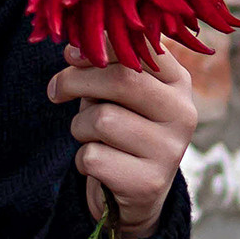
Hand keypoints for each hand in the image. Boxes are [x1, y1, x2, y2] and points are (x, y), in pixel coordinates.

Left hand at [47, 42, 196, 238]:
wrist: (134, 191)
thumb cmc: (121, 126)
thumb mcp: (114, 91)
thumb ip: (102, 66)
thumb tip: (73, 50)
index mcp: (178, 83)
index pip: (141, 51)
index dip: (99, 47)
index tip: (71, 55)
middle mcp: (183, 113)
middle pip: (122, 79)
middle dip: (76, 81)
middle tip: (55, 90)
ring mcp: (171, 150)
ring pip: (102, 120)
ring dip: (80, 127)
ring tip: (92, 137)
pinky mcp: (150, 182)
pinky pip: (93, 156)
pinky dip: (83, 159)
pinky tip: (100, 164)